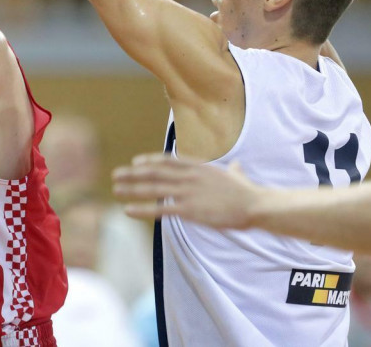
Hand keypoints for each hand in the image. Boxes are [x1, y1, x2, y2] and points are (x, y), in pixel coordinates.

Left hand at [112, 153, 262, 229]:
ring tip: (116, 190)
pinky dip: (141, 209)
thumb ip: (233, 171)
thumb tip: (237, 167)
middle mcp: (188, 176)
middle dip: (132, 174)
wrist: (255, 205)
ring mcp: (187, 192)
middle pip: (154, 173)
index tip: (136, 162)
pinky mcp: (189, 209)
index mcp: (197, 167)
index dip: (149, 161)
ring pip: (152, 189)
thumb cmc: (248, 192)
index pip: (167, 161)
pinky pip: (159, 209)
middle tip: (116, 174)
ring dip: (131, 189)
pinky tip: (127, 210)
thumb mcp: (237, 176)